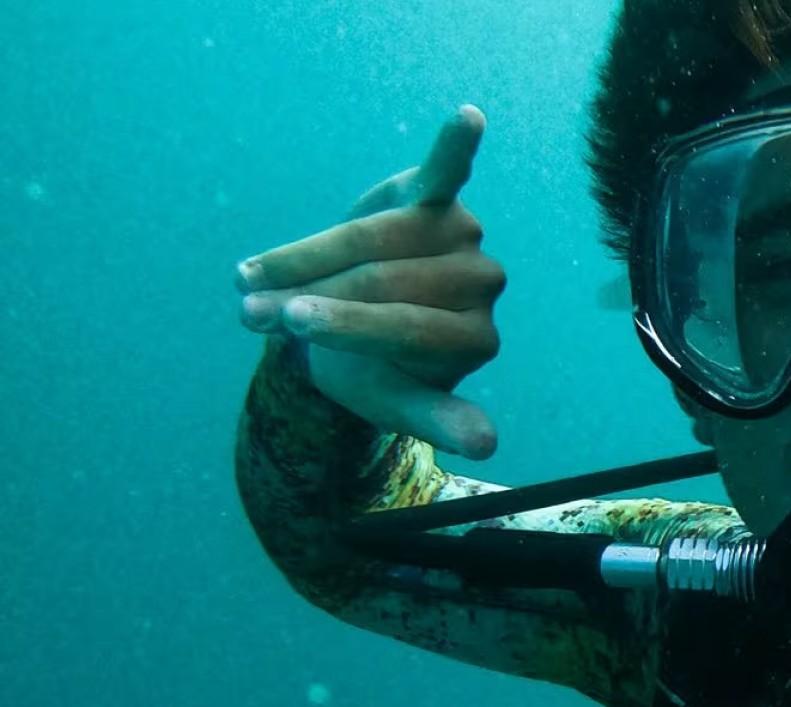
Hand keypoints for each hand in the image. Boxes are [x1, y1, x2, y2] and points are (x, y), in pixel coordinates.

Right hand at [235, 105, 505, 459]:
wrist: (350, 326)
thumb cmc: (370, 366)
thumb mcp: (395, 401)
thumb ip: (436, 418)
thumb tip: (486, 446)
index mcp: (475, 340)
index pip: (402, 326)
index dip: (340, 323)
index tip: (283, 324)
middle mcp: (480, 284)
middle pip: (381, 280)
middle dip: (308, 295)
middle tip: (247, 313)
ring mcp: (462, 236)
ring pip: (372, 236)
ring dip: (305, 254)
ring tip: (247, 277)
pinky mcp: (436, 197)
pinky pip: (448, 170)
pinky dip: (457, 144)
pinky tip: (471, 118)